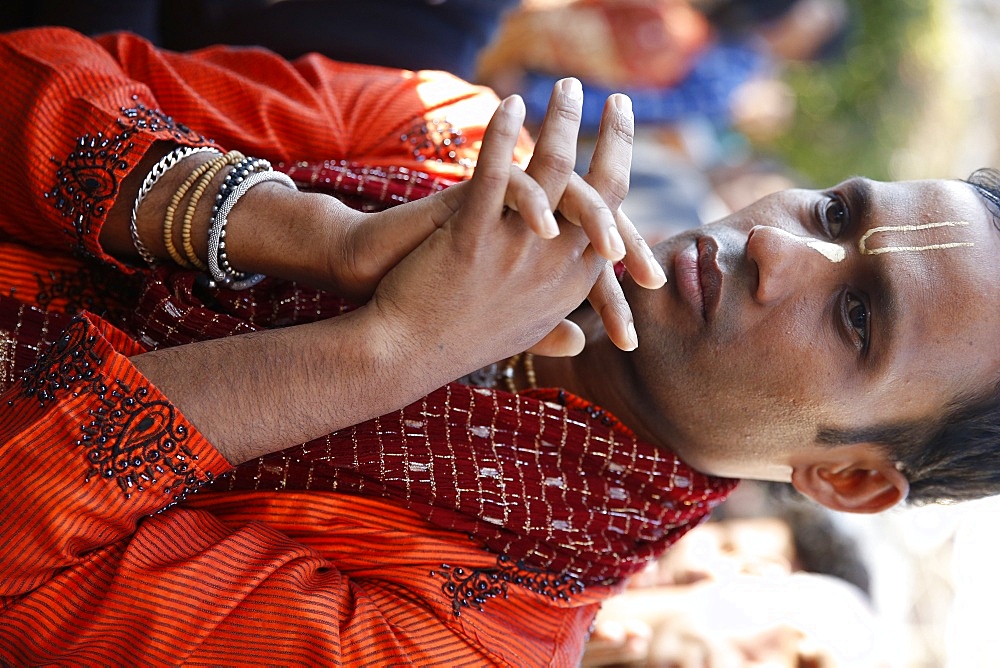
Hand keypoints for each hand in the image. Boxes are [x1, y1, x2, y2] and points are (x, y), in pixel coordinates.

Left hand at [308, 80, 665, 356]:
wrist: (407, 356)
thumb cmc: (464, 342)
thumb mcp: (521, 336)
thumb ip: (555, 328)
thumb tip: (580, 338)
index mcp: (570, 285)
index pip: (615, 219)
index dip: (624, 175)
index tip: (624, 143)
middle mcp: (554, 267)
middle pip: (602, 190)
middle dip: (616, 138)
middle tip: (619, 99)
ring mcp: (514, 252)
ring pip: (554, 173)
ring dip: (565, 121)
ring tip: (569, 85)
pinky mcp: (471, 238)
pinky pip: (494, 176)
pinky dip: (504, 136)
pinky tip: (509, 104)